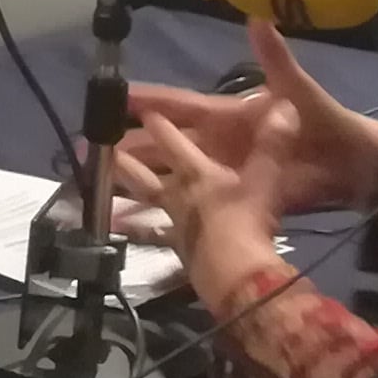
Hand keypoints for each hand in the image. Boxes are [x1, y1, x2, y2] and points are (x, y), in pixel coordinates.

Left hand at [111, 106, 286, 316]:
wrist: (236, 271)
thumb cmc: (249, 220)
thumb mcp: (266, 178)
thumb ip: (273, 143)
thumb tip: (286, 106)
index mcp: (198, 173)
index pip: (174, 143)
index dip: (160, 126)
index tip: (143, 112)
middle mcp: (179, 195)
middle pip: (145, 173)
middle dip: (126, 159)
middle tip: (101, 149)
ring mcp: (174, 222)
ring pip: (143, 203)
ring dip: (121, 195)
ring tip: (91, 190)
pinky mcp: (176, 247)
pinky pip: (151, 238)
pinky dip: (135, 233)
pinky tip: (115, 231)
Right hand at [122, 16, 377, 220]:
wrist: (352, 168)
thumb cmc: (324, 125)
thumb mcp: (297, 90)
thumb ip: (275, 59)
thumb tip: (257, 17)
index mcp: (226, 116)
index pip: (177, 105)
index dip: (146, 100)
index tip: (112, 95)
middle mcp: (214, 145)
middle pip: (160, 143)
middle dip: (124, 144)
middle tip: (86, 147)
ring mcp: (219, 175)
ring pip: (167, 176)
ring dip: (134, 181)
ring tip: (98, 187)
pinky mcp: (229, 200)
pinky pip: (189, 208)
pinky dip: (161, 216)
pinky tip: (134, 224)